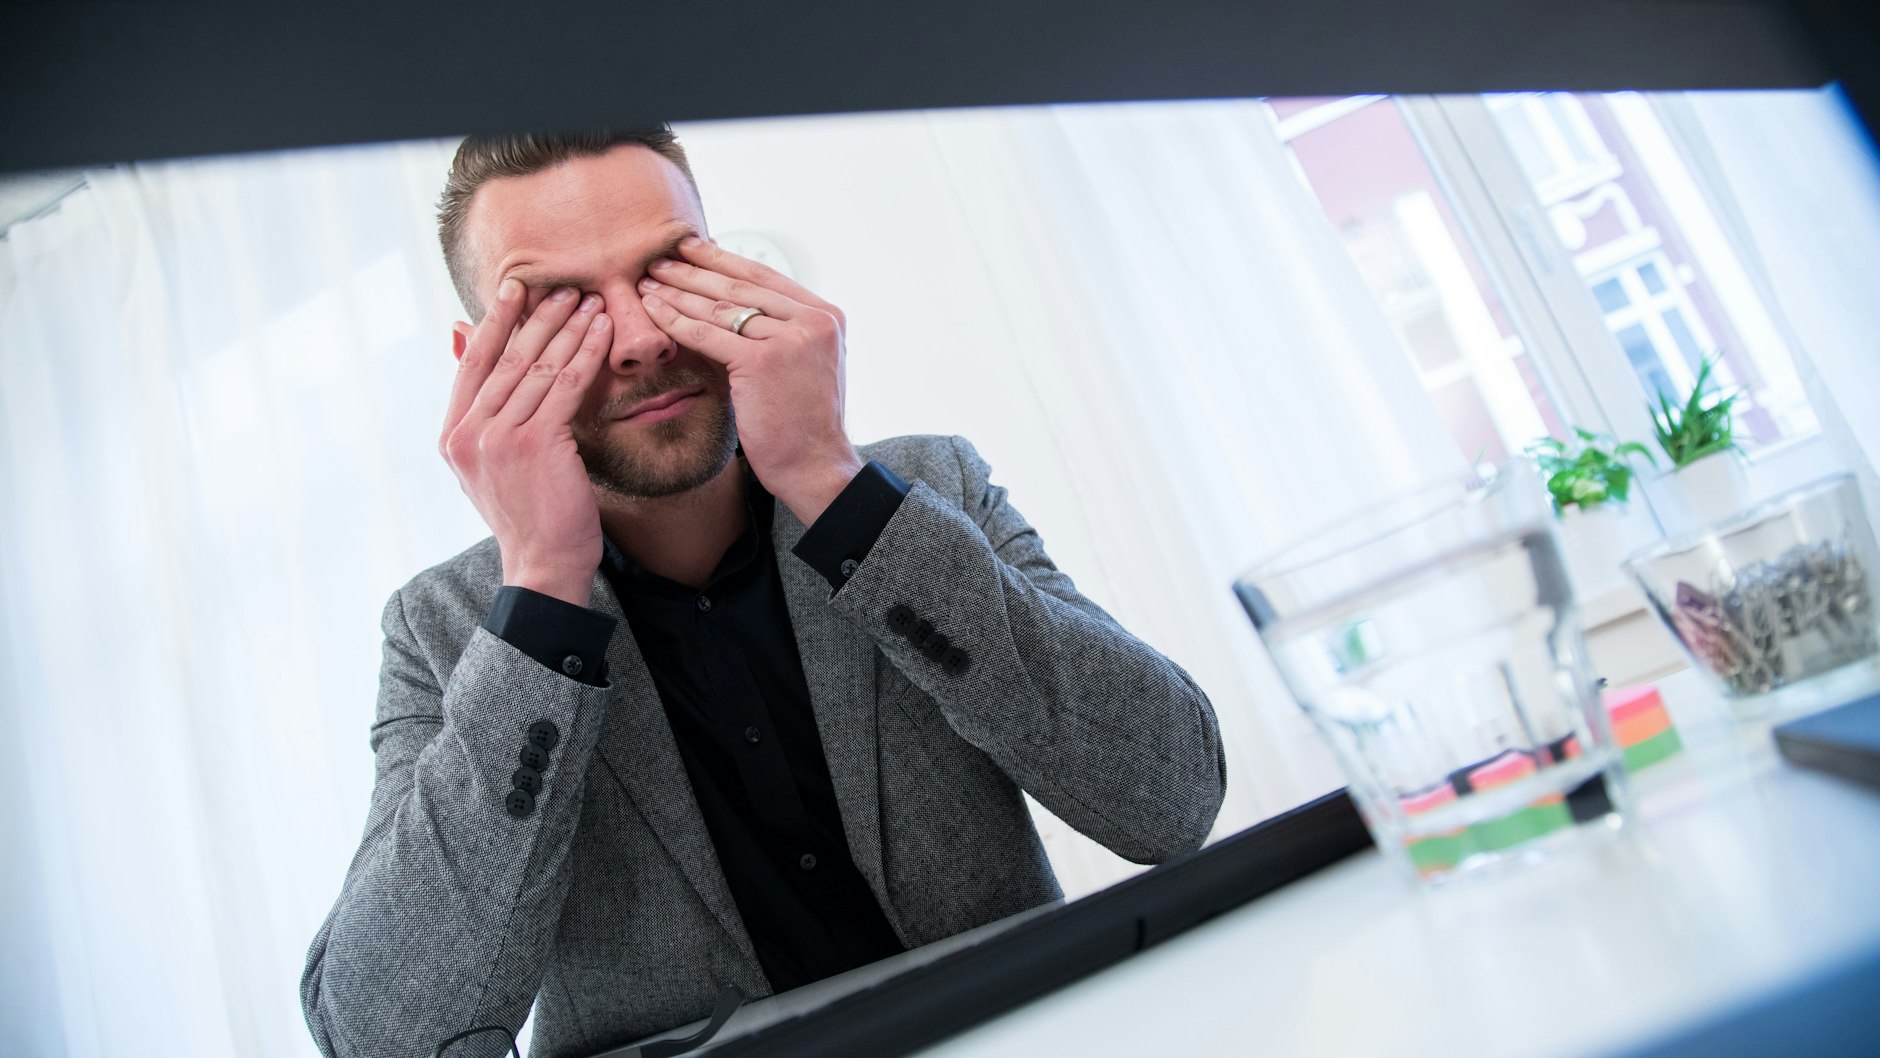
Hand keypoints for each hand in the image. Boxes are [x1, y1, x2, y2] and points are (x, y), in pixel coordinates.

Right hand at [440, 281, 613, 606]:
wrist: (541, 565)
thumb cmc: (527, 514)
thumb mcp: (490, 463)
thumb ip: (480, 408)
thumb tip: (460, 338)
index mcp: (453, 435)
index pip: (473, 363)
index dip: (496, 321)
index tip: (516, 288)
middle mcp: (468, 433)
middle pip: (506, 358)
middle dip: (538, 317)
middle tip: (564, 286)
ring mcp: (498, 438)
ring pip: (538, 367)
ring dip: (567, 328)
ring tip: (590, 300)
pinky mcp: (535, 444)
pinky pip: (566, 386)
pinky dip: (586, 354)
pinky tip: (603, 333)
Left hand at [637, 236, 863, 523]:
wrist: (815, 465)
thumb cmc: (803, 422)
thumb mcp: (806, 363)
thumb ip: (784, 330)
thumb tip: (739, 301)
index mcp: (826, 315)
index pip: (764, 277)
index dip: (723, 260)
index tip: (691, 248)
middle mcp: (813, 320)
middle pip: (741, 286)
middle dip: (694, 271)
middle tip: (660, 258)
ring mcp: (790, 339)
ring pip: (722, 308)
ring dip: (679, 291)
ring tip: (648, 281)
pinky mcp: (763, 362)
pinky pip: (708, 334)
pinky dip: (676, 321)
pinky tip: (652, 310)